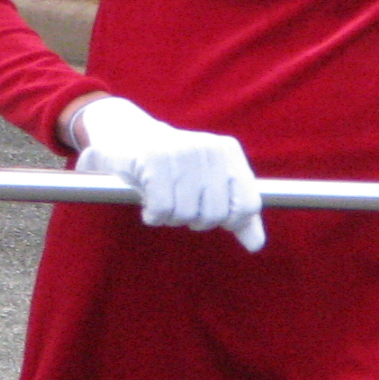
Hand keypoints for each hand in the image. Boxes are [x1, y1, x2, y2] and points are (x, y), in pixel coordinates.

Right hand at [67, 95, 264, 251]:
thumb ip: (236, 212)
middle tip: (178, 203)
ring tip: (161, 200)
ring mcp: (180, 152)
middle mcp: (208, 148)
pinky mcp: (151, 159)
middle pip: (216, 214)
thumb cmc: (171, 166)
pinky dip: (153, 215)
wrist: (124, 134)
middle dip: (194, 219)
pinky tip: (148, 205)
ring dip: (170, 218)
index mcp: (227, 151)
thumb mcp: (209, 184)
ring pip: (186, 214)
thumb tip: (255, 245)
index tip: (208, 210)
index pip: (247, 205)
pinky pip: (162, 209)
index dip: (229, 220)